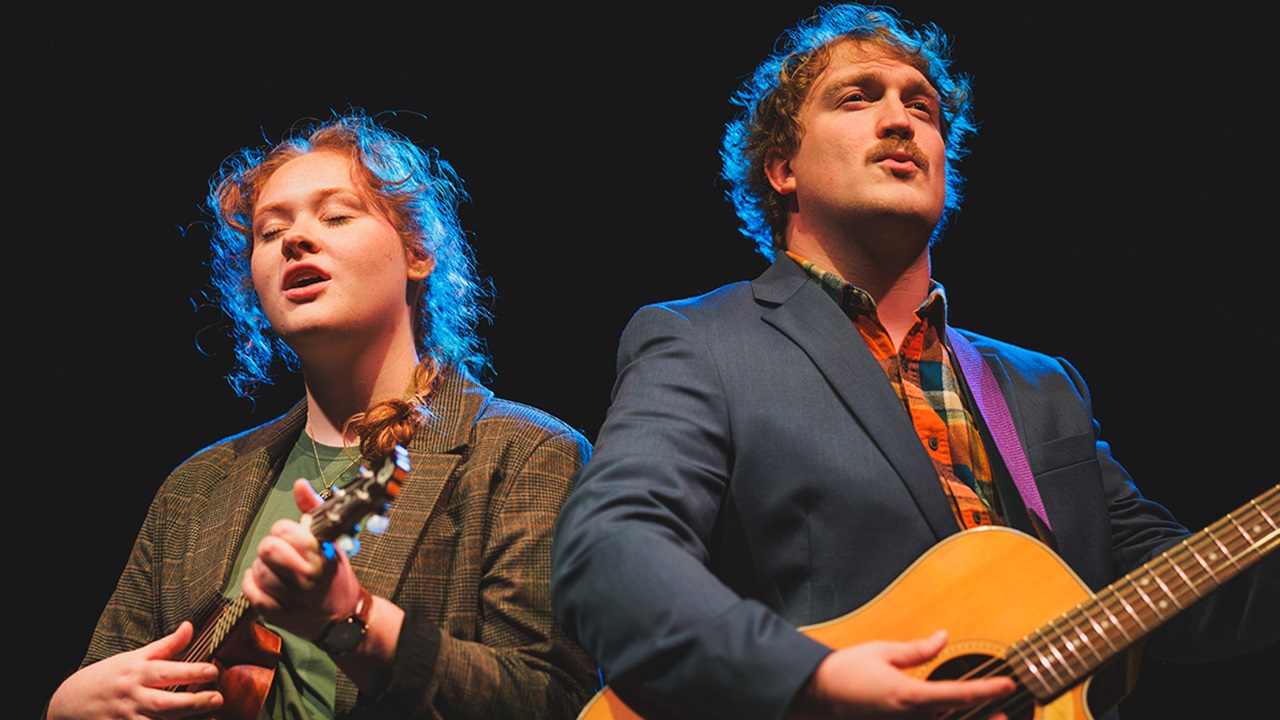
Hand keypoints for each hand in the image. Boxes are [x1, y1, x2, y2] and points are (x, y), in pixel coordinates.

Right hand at [47, 621, 221, 719]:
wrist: (67, 702)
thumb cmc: (107, 676)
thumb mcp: (134, 657)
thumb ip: (166, 646)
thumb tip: (190, 626)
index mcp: (137, 673)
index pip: (167, 671)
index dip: (190, 671)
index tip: (213, 670)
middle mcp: (133, 697)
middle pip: (165, 702)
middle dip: (192, 703)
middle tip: (218, 699)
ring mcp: (125, 719)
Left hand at [241, 479, 363, 641]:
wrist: (341, 617)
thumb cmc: (333, 575)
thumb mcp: (331, 541)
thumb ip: (312, 510)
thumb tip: (299, 484)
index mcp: (321, 557)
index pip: (285, 531)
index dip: (284, 530)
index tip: (291, 536)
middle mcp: (307, 579)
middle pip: (267, 549)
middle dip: (271, 546)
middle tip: (280, 551)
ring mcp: (291, 599)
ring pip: (258, 570)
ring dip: (262, 565)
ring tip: (275, 567)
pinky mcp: (276, 614)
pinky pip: (250, 591)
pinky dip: (252, 581)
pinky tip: (263, 578)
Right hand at [789, 631, 1013, 718]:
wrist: (814, 696)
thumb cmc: (844, 671)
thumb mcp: (883, 652)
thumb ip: (917, 649)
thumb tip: (944, 637)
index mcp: (910, 695)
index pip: (959, 694)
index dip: (988, 690)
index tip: (1008, 685)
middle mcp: (909, 718)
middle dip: (983, 718)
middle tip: (1005, 716)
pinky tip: (948, 716)